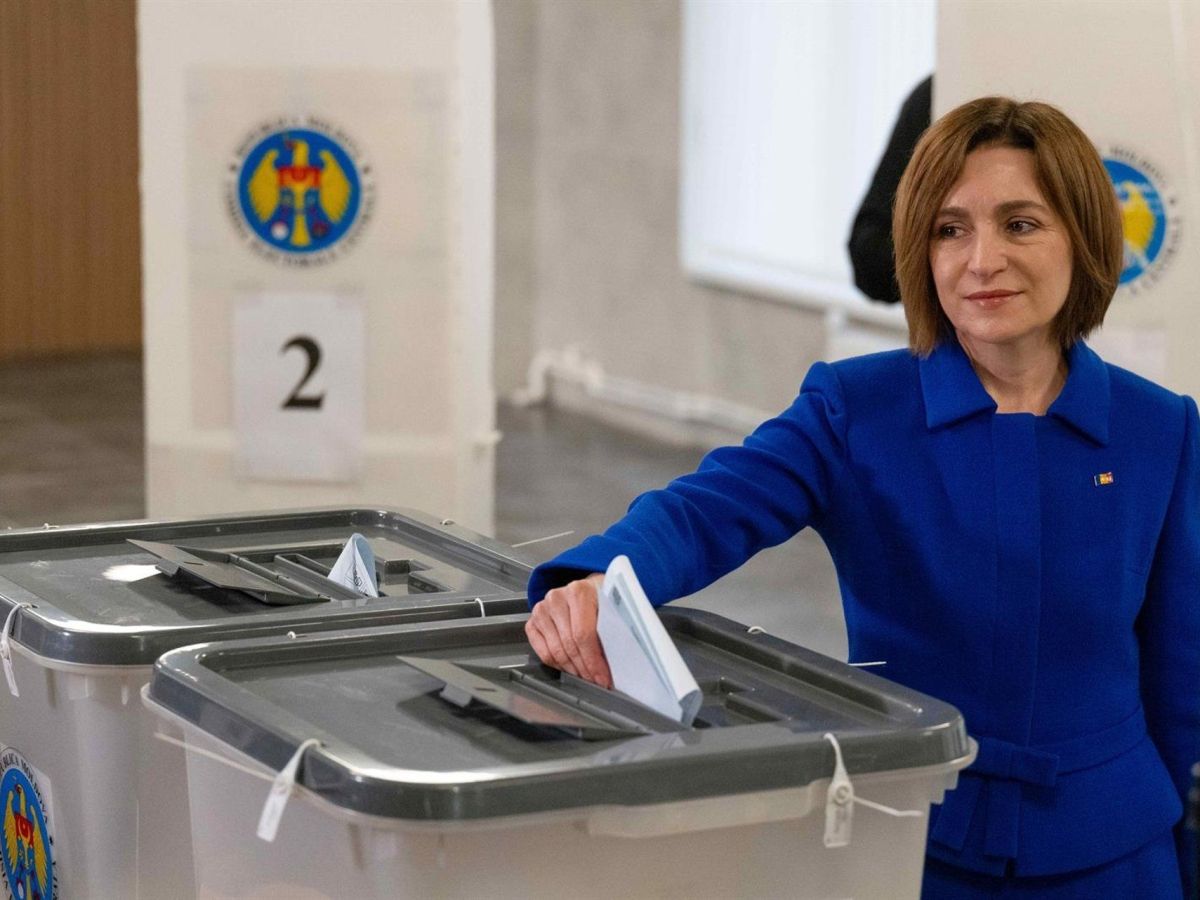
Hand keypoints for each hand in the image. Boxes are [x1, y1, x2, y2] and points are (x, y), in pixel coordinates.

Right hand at [525, 573, 612, 688]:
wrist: (585, 591)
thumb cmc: (599, 600)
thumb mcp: (611, 608)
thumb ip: (614, 630)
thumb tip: (617, 662)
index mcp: (579, 592)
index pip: (583, 634)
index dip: (593, 660)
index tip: (602, 677)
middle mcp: (556, 598)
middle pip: (569, 645)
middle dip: (584, 668)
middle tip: (596, 680)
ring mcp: (542, 609)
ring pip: (555, 651)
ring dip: (572, 669)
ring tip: (585, 675)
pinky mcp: (533, 621)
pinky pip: (542, 652)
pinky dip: (557, 665)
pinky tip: (570, 668)